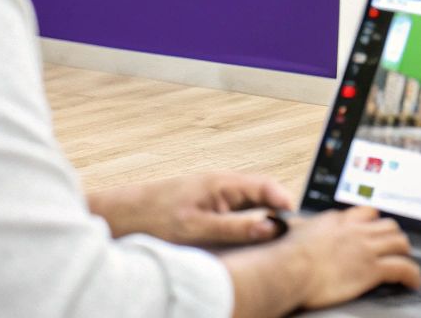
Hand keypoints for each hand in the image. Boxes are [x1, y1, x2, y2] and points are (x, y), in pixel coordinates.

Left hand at [87, 171, 293, 245]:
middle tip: (292, 233)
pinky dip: (248, 219)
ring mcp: (214, 192)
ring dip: (264, 214)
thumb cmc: (155, 218)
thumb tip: (271, 227)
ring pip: (250, 201)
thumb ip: (236, 229)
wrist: (122, 214)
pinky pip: (236, 208)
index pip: (266, 187)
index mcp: (223, 184)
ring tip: (275, 235)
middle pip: (262, 193)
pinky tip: (248, 234)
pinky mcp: (206, 202)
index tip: (298, 223)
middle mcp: (221, 184)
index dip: (286, 202)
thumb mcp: (199, 229)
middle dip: (278, 209)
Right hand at [288, 207, 420, 309]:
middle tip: (395, 245)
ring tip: (407, 260)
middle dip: (393, 235)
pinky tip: (414, 280)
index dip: (373, 222)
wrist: (289, 269)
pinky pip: (402, 268)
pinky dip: (413, 274)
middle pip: (387, 224)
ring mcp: (366, 248)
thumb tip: (297, 227)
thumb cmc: (286, 256)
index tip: (375, 228)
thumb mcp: (294, 231)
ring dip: (405, 251)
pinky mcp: (371, 269)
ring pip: (399, 242)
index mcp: (336, 220)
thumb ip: (301, 228)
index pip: (364, 213)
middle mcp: (355, 230)